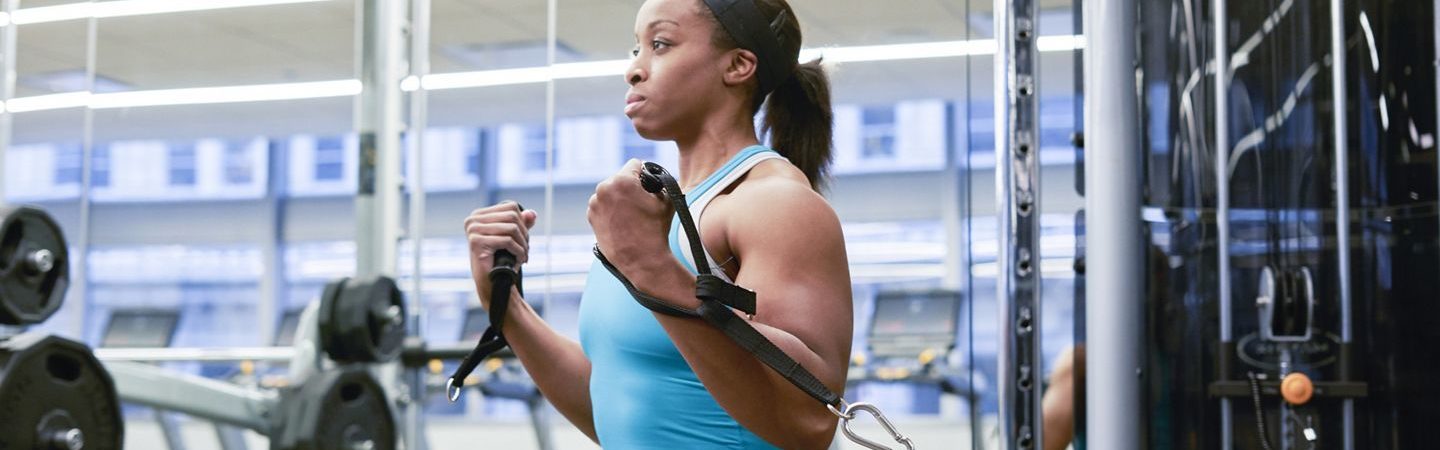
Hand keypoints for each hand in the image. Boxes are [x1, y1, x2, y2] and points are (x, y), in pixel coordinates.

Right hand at [465, 201, 537, 309]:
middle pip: (512, 216)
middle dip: (524, 234)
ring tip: (524, 255)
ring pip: (512, 228)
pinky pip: (507, 241)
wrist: (491, 283)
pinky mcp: (476, 242)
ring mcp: (473, 230)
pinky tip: (519, 260)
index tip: (525, 238)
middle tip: (526, 249)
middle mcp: (473, 220)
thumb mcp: (512, 238)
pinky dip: (518, 251)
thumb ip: (521, 223)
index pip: (511, 207)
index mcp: (479, 215)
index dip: (523, 222)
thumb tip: (532, 213)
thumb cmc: (500, 259)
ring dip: (523, 244)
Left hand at [588, 159, 673, 277]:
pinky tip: (622, 221)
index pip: (635, 164)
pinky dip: (611, 209)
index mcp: (622, 180)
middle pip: (620, 177)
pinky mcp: (591, 216)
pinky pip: (602, 205)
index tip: (648, 184)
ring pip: (610, 191)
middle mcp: (604, 188)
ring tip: (632, 214)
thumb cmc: (655, 229)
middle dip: (630, 186)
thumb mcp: (666, 199)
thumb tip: (656, 178)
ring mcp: (595, 203)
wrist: (641, 259)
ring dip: (619, 197)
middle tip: (640, 202)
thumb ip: (660, 182)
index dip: (645, 172)